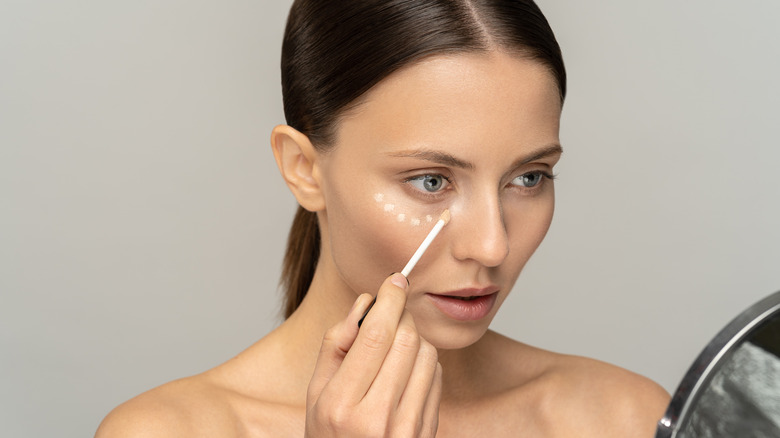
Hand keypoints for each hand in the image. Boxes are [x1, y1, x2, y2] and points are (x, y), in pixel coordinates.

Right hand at [305, 273, 441, 436]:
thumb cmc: (330, 436)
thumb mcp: (316, 394)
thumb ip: (336, 345)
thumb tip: (365, 303)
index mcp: (340, 405)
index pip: (375, 334)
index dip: (390, 298)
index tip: (396, 279)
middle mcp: (376, 418)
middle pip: (406, 339)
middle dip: (402, 316)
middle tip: (392, 312)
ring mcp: (406, 428)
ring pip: (428, 355)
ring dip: (415, 338)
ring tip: (394, 349)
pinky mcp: (427, 431)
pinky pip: (437, 377)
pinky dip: (425, 362)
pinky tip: (405, 372)